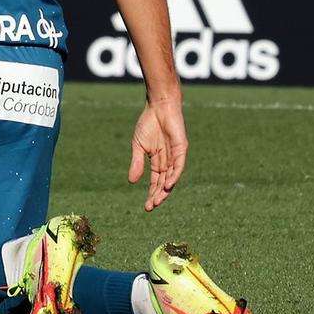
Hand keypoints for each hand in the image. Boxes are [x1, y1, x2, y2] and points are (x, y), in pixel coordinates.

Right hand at [128, 96, 188, 210]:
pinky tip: (168, 185)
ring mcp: (175, 155)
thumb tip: (131, 182)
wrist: (158, 106)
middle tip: (151, 207)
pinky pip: (179, 165)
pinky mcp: (182, 148)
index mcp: (158, 161)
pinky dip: (174, 176)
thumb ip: (136, 163)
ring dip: (166, 190)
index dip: (152, 194)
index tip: (146, 207)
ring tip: (158, 201)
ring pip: (172, 177)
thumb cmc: (148, 123)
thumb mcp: (138, 146)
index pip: (156, 182)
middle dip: (158, 196)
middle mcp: (168, 161)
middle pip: (164, 183)